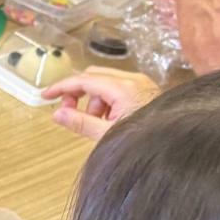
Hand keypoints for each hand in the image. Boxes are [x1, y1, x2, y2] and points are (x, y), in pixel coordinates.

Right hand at [41, 67, 159, 140]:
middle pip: (92, 76)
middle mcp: (132, 80)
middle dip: (77, 92)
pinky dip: (106, 100)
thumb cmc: (143, 142)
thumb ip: (80, 123)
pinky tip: (108, 119)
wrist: (174, 144)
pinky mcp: (145, 89)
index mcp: (122, 89)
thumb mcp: (106, 135)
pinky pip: (117, 87)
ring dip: (92, 98)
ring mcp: (140, 83)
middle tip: (69, 111)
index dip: (61, 87)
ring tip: (94, 121)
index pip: (83, 80)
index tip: (45, 96)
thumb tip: (57, 114)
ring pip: (104, 81)